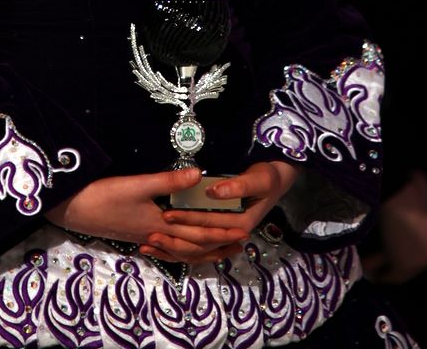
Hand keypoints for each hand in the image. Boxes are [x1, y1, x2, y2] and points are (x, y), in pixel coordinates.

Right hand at [45, 168, 245, 263]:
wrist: (71, 209)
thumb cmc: (104, 195)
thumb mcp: (138, 184)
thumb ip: (169, 181)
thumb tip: (200, 175)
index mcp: (160, 225)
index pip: (198, 233)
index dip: (221, 231)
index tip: (242, 230)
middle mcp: (155, 236)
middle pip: (193, 245)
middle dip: (218, 244)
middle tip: (240, 242)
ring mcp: (144, 237)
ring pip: (180, 249)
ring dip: (202, 249)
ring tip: (220, 249)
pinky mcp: (134, 233)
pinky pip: (165, 248)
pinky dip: (179, 249)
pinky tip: (179, 246)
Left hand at [142, 160, 300, 263]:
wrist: (277, 181)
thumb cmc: (268, 177)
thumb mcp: (258, 179)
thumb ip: (237, 185)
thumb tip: (212, 191)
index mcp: (241, 224)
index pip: (209, 224)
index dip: (187, 219)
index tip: (167, 214)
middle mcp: (232, 233)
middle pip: (200, 241)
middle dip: (175, 238)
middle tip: (151, 235)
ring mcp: (226, 233)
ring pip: (198, 248)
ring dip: (174, 248)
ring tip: (150, 246)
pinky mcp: (220, 230)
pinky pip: (199, 244)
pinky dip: (181, 246)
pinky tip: (162, 246)